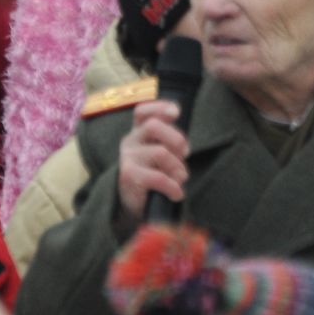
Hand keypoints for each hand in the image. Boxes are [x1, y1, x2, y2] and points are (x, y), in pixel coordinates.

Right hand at [116, 100, 188, 220]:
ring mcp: (128, 157)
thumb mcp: (162, 158)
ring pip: (161, 152)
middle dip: (177, 139)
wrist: (133, 206)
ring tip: (179, 179)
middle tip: (185, 154)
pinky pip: (158, 177)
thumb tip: (184, 145)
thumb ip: (171, 146)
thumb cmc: (153, 179)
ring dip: (178, 168)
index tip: (175, 112)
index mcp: (139, 133)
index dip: (158, 107)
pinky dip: (173, 187)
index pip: (143, 112)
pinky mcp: (129, 175)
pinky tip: (176, 194)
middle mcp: (130, 141)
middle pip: (154, 126)